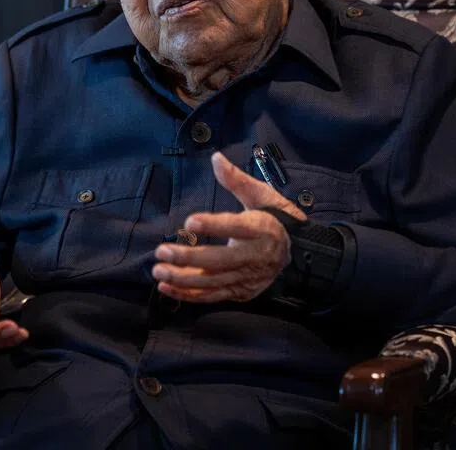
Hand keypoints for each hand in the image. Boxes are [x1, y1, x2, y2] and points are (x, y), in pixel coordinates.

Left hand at [152, 151, 306, 302]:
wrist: (297, 250)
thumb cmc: (274, 217)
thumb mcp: (260, 194)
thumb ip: (236, 180)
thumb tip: (215, 158)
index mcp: (261, 228)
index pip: (236, 227)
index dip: (213, 225)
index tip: (189, 221)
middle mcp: (255, 256)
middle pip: (219, 260)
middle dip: (189, 258)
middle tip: (162, 251)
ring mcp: (247, 277)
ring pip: (213, 281)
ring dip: (183, 279)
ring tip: (158, 271)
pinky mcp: (241, 291)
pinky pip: (213, 296)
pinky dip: (189, 295)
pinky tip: (167, 288)